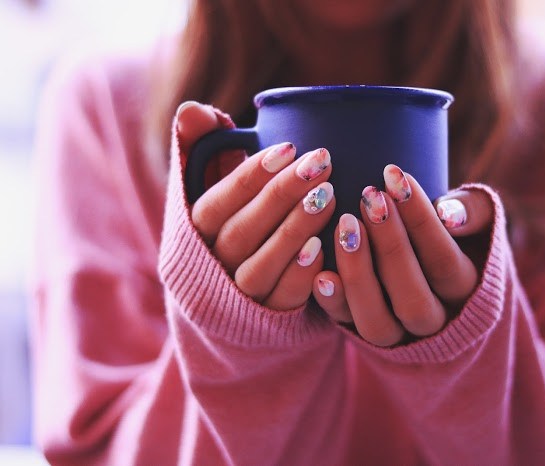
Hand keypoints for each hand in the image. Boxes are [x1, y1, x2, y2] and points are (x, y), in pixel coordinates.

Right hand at [177, 101, 335, 309]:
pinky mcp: (266, 321)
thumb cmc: (237, 221)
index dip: (250, 176)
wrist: (236, 295)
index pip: (217, 202)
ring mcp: (238, 296)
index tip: (289, 148)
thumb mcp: (218, 184)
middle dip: (281, 196)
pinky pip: (282, 301)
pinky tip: (326, 247)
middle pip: (241, 232)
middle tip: (322, 164)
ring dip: (293, 232)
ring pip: (260, 268)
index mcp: (196, 228)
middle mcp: (211, 264)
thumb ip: (206, 147)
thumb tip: (194, 111)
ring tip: (329, 198)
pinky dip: (302, 276)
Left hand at [313, 165, 493, 345]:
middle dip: (389, 246)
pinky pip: (347, 326)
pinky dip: (332, 301)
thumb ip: (473, 211)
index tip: (395, 176)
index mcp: (467, 291)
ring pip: (378, 323)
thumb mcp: (478, 219)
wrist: (441, 277)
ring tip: (345, 224)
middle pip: (413, 299)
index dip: (420, 220)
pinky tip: (320, 271)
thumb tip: (449, 214)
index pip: (444, 260)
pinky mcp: (364, 334)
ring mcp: (399, 334)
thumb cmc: (459, 234)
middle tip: (369, 196)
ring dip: (358, 274)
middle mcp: (435, 321)